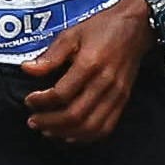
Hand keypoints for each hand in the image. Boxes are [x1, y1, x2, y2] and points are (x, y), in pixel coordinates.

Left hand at [18, 0, 150, 141]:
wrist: (136, 27)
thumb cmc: (103, 28)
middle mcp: (105, 83)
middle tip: (33, 121)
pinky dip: (86, 137)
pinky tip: (71, 134)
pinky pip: (105, 128)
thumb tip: (28, 69)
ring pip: (90, 126)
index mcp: (90, 64)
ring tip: (48, 130)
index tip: (30, 100)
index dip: (41, 101)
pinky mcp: (123, 101)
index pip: (61, 93)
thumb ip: (50, 56)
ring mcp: (116, 94)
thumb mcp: (72, 34)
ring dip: (65, 132)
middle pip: (74, 115)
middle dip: (49, 122)